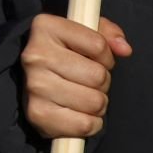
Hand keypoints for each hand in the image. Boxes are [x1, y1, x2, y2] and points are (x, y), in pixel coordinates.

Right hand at [20, 13, 132, 140]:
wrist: (27, 80)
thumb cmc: (62, 55)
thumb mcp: (82, 33)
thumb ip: (107, 34)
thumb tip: (124, 49)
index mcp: (45, 28)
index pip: (98, 46)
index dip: (106, 56)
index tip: (96, 59)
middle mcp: (35, 56)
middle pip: (98, 76)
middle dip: (102, 82)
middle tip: (87, 81)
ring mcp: (35, 87)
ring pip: (95, 102)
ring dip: (97, 103)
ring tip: (83, 96)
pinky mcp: (38, 114)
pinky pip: (85, 124)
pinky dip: (90, 122)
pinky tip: (78, 112)